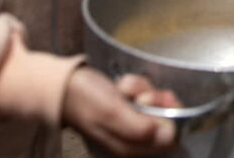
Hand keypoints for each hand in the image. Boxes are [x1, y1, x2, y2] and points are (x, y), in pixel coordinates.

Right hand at [64, 69, 179, 156]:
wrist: (62, 85)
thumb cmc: (83, 99)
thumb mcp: (110, 113)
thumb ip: (139, 127)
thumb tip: (169, 135)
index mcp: (129, 148)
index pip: (169, 139)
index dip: (171, 117)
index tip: (161, 98)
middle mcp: (132, 139)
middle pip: (165, 119)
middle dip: (154, 99)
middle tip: (141, 93)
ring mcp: (130, 122)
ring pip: (154, 103)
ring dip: (142, 89)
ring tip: (123, 88)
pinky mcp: (127, 107)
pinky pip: (143, 93)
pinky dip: (135, 85)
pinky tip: (120, 85)